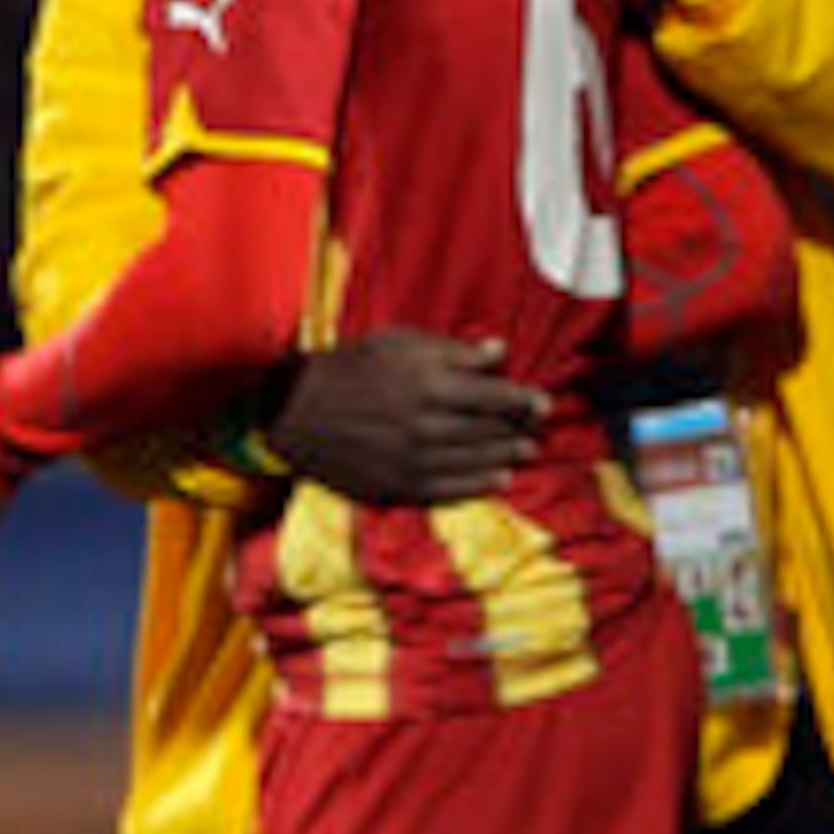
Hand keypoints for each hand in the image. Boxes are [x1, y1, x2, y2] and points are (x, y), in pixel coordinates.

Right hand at [266, 330, 545, 504]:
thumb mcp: (396, 343)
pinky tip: (497, 480)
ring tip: (523, 453)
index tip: (542, 403)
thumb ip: (450, 351)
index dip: (526, 400)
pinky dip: (479, 486)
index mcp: (430, 385)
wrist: (292, 410)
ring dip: (506, 457)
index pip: (497, 396)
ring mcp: (413, 460)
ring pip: (476, 462)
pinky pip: (450, 490)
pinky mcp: (397, 485)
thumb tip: (498, 352)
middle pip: (491, 431)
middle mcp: (427, 426)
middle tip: (537, 429)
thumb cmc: (347, 368)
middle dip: (520, 429)